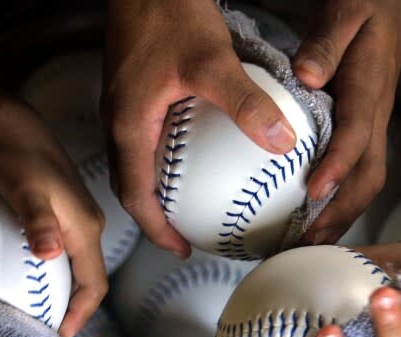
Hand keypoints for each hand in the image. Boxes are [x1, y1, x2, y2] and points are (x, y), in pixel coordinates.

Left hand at [0, 102, 106, 336]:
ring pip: (79, 268)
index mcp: (86, 228)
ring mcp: (78, 221)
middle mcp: (89, 227)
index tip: (61, 336)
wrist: (12, 129)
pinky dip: (58, 277)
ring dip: (67, 294)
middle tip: (50, 333)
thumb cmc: (17, 159)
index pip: (95, 282)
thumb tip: (52, 254)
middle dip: (76, 309)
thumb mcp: (26, 191)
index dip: (82, 313)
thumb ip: (39, 222)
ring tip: (43, 315)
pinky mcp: (64, 216)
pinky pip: (69, 255)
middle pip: (90, 279)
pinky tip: (37, 283)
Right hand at [103, 0, 296, 258]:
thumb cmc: (169, 14)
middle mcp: (119, 121)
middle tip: (184, 235)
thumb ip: (246, 104)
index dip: (156, 229)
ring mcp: (122, 106)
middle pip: (130, 186)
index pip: (135, 196)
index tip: (182, 249)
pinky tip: (190, 156)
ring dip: (155, 191)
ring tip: (186, 206)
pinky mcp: (132, 91)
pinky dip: (160, 161)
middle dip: (154, 217)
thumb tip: (281, 142)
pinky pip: (142, 139)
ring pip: (134, 164)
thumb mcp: (212, 61)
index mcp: (129, 126)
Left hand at [295, 0, 400, 243]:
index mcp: (369, 90)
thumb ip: (326, 43)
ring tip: (307, 247)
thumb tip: (308, 77)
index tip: (313, 192)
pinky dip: (339, 206)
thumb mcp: (345, 12)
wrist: (393, 11)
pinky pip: (357, 178)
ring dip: (341, 218)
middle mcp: (376, 119)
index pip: (357, 136)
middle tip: (308, 240)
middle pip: (369, 178)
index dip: (338, 166)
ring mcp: (374, 131)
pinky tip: (312, 224)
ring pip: (366, 185)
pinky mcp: (365, 137)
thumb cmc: (365, 9)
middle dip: (342, 212)